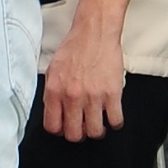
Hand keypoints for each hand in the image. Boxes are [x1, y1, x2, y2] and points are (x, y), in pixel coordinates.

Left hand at [41, 13, 126, 141]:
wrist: (94, 32)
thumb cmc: (75, 48)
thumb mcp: (53, 70)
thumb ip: (51, 93)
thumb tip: (52, 111)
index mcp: (55, 91)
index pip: (52, 126)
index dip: (60, 130)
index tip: (65, 127)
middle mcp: (72, 96)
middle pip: (74, 134)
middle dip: (79, 134)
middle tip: (83, 126)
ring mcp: (93, 96)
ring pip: (95, 132)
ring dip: (97, 130)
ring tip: (98, 122)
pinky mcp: (112, 93)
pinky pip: (116, 120)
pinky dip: (115, 122)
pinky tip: (112, 115)